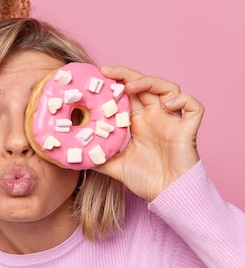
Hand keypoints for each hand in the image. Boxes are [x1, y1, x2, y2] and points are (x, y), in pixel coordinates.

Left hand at [97, 66, 202, 200]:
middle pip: (145, 85)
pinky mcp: (188, 129)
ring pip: (169, 88)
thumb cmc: (144, 180)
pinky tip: (168, 105)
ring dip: (151, 82)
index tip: (97, 77)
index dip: (115, 83)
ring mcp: (172, 120)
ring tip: (132, 86)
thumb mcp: (112, 165)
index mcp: (138, 122)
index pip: (127, 94)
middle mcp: (155, 116)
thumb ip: (96, 156)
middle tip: (107, 72)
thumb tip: (72, 153)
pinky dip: (184, 100)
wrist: (167, 195)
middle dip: (126, 75)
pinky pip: (194, 107)